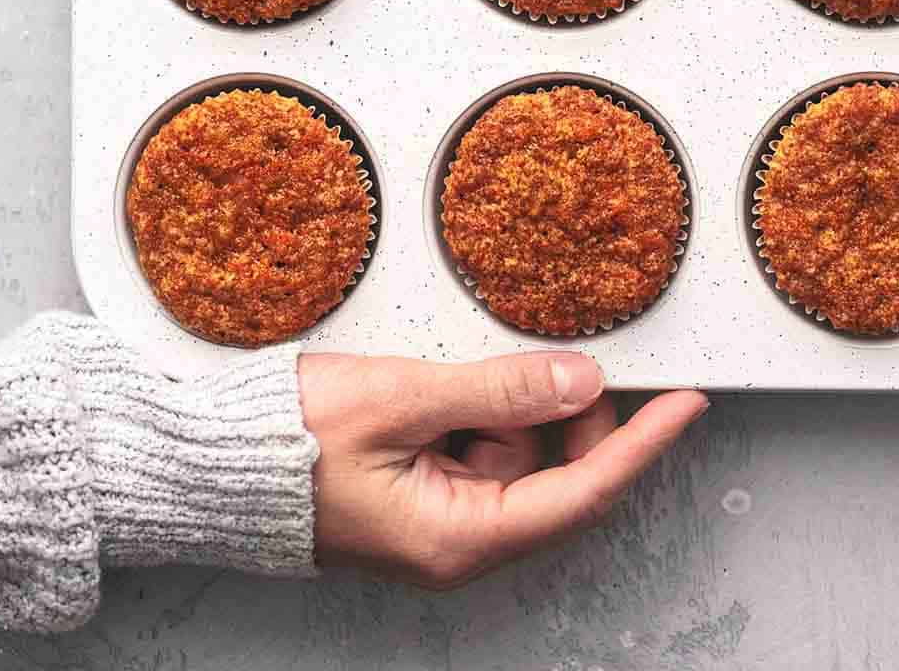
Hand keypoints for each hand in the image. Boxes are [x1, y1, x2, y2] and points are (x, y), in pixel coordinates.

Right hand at [299, 349, 707, 587]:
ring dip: (521, 410)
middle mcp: (457, 543)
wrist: (210, 460)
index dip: (643, 445)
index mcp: (457, 539)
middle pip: (559, 479)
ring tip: (470, 372)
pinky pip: (485, 452)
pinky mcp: (422, 495)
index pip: (582, 494)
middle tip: (565, 355)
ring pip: (524, 460)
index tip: (688, 406)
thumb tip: (582, 379)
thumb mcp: (403, 399)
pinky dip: (489, 413)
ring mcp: (439, 521)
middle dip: (572, 416)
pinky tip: (457, 386)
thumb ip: (499, 390)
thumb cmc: (288, 441)